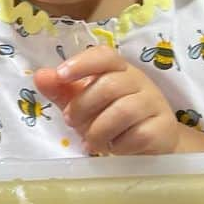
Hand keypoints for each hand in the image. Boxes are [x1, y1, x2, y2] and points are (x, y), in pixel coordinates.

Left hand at [34, 47, 180, 154]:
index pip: (104, 56)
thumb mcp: (83, 103)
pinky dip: (119, 145)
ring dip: (98, 130)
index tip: (61, 75)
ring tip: (90, 141)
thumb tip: (40, 76)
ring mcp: (154, 103)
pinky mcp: (163, 128)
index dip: (82, 63)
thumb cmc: (111, 117)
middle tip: (71, 122)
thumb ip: (61, 90)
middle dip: (83, 107)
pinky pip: (138, 135)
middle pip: (109, 86)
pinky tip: (113, 148)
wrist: (152, 141)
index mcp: (118, 69)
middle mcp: (139, 81)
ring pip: (124, 111)